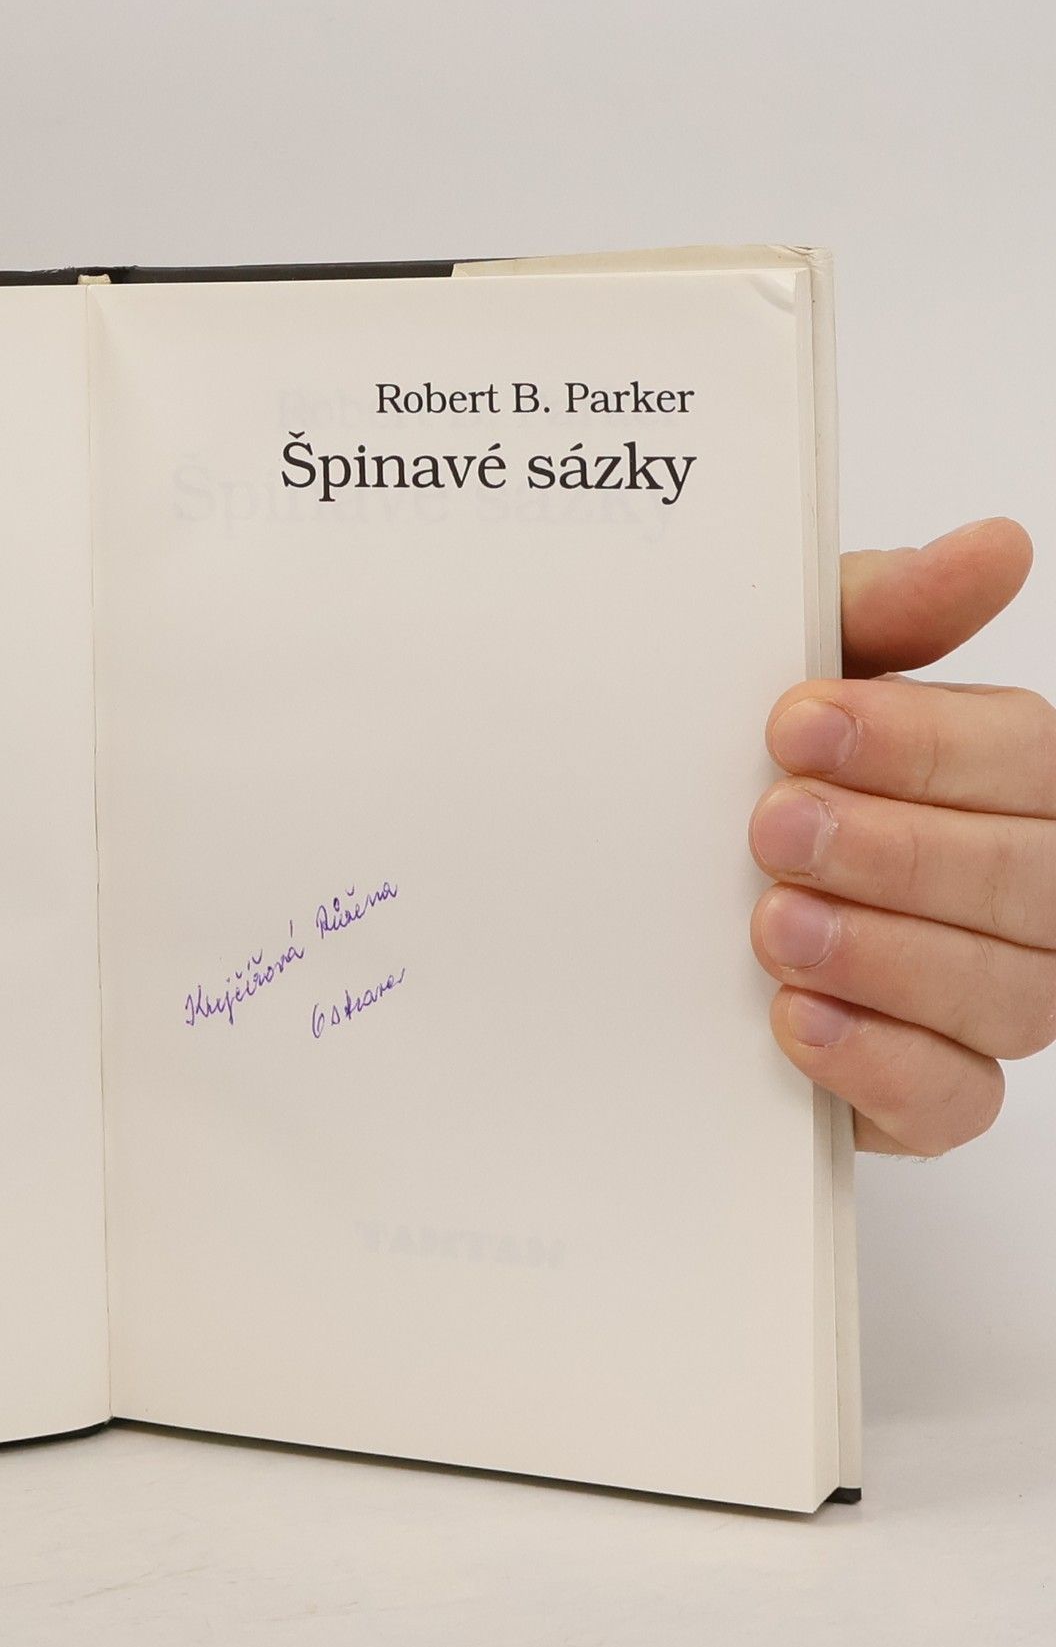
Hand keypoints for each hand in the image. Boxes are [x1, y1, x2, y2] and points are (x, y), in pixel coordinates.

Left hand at [750, 516, 1043, 1154]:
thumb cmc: (746, 773)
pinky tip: (795, 1021)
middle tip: (772, 828)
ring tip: (773, 925)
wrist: (631, 903)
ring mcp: (981, 998)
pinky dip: (879, 1062)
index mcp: (1004, 778)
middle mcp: (1020, 890)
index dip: (922, 743)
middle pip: (1030, 879)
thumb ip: (878, 615)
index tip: (797, 725)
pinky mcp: (923, 1092)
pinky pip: (952, 1100)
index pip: (1027, 756)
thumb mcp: (791, 680)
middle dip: (898, 850)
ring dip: (886, 955)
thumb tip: (993, 546)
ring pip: (1008, 994)